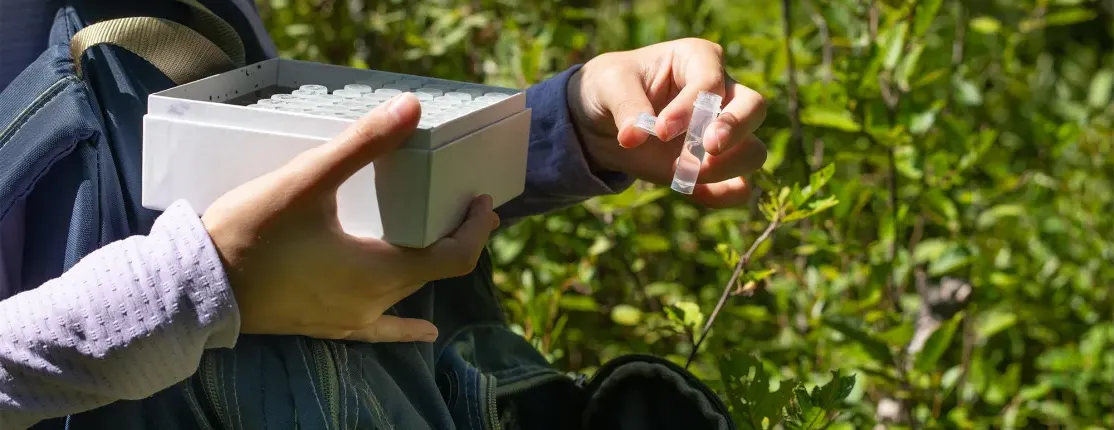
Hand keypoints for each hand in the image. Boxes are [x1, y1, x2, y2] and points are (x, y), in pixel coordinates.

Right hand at [200, 94, 498, 342]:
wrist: (196, 287)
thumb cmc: (250, 233)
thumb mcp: (308, 181)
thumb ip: (362, 145)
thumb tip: (410, 108)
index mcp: (380, 270)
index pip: (453, 257)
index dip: (474, 229)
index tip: (482, 202)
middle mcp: (373, 302)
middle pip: (433, 272)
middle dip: (455, 239)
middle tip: (465, 208)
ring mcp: (350, 319)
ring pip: (408, 294)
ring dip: (431, 267)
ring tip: (442, 240)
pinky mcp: (326, 326)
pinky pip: (380, 330)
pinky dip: (406, 326)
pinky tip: (424, 332)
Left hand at [568, 38, 768, 207]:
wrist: (603, 123)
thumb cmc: (611, 88)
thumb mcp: (608, 85)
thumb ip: (625, 105)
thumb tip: (634, 137)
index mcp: (697, 59)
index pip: (710, 81)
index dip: (692, 107)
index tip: (660, 131)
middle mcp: (721, 92)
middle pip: (754, 107)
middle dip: (735, 129)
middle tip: (708, 147)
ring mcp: (722, 132)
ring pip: (753, 150)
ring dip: (726, 166)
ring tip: (683, 172)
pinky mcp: (714, 167)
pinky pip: (738, 186)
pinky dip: (722, 195)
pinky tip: (690, 191)